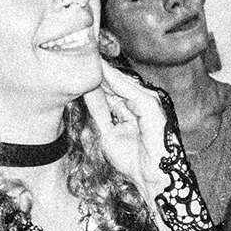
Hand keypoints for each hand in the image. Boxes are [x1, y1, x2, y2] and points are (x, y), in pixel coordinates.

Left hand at [80, 61, 170, 196]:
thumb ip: (100, 112)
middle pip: (116, 82)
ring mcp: (149, 102)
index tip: (78, 65)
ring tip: (88, 56)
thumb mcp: (108, 133)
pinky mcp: (152, 107)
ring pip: (122, 83)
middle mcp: (142, 101)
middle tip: (80, 51)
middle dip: (99, 70)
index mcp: (133, 107)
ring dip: (105, 71)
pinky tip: (102, 72)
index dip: (96, 78)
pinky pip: (130, 91)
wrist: (151, 179)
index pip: (112, 88)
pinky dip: (115, 81)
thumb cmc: (133, 161)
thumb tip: (87, 92)